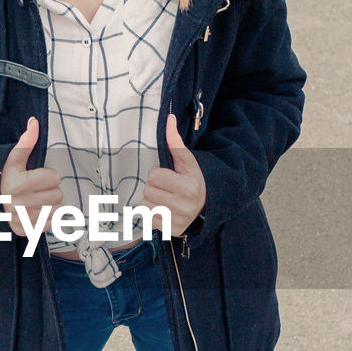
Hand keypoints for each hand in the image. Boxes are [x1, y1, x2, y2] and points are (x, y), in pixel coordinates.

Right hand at [0, 117, 62, 237]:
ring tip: (37, 201)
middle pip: (58, 194)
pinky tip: (38, 212)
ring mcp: (25, 220)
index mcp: (17, 185)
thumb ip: (26, 142)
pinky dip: (50, 218)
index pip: (54, 178)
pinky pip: (55, 223)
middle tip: (36, 190)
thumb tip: (34, 122)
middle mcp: (20, 204)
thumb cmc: (6, 178)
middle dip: (50, 190)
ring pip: (58, 209)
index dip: (47, 176)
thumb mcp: (13, 160)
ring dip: (51, 204)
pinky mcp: (29, 231)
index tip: (35, 178)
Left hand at [142, 114, 206, 236]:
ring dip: (151, 199)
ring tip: (165, 197)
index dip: (158, 174)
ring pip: (145, 205)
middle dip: (154, 187)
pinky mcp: (171, 231)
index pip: (153, 176)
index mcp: (188, 187)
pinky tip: (164, 208)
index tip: (168, 176)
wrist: (206, 204)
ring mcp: (178, 221)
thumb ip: (175, 142)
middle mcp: (184, 206)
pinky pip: (147, 218)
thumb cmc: (193, 178)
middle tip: (166, 187)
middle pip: (147, 191)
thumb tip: (170, 119)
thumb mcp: (187, 160)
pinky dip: (152, 213)